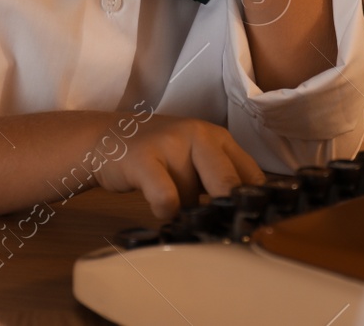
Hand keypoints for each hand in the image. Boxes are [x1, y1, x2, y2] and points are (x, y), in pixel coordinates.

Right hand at [94, 115, 266, 220]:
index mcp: (218, 138)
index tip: (252, 227)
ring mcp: (171, 143)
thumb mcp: (197, 161)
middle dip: (227, 211)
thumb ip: (222, 180)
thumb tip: (251, 218)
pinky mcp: (144, 158)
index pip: (252, 175)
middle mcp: (199, 134)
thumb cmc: (159, 156)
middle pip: (228, 182)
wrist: (107, 138)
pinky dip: (165, 210)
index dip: (256, 206)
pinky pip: (166, 197)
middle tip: (221, 229)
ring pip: (192, 197)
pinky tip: (159, 207)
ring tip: (171, 200)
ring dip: (184, 210)